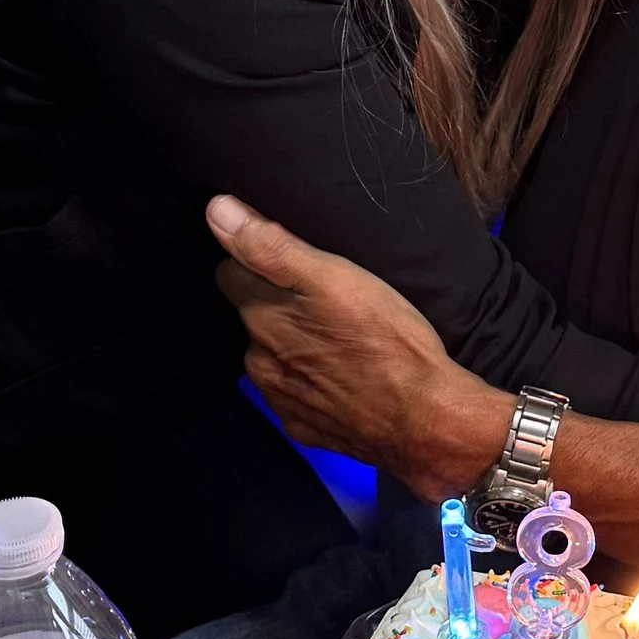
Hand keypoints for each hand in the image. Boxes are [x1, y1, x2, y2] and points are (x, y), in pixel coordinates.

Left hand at [208, 196, 510, 499]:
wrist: (422, 418)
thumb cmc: (385, 340)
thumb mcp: (334, 277)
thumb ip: (269, 245)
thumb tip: (216, 211)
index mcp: (262, 318)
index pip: (230, 272)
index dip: (257, 259)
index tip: (292, 259)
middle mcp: (260, 360)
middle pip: (253, 316)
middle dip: (277, 303)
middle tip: (325, 298)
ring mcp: (280, 399)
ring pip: (272, 356)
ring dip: (293, 344)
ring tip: (339, 338)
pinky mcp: (303, 428)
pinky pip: (294, 395)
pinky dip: (310, 384)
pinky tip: (343, 377)